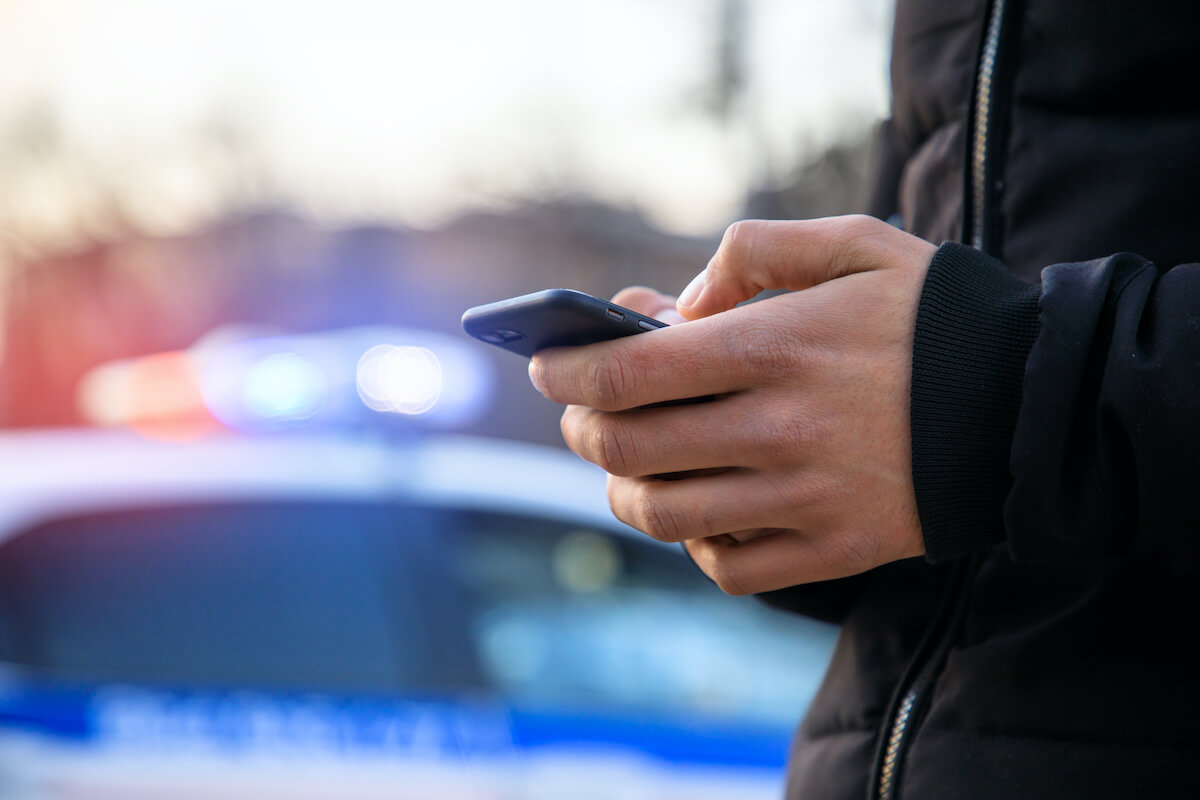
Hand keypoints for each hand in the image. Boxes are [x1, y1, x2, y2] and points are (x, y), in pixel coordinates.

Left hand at [529, 215, 936, 593]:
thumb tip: (677, 304)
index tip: (547, 365)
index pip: (626, 373)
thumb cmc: (932, 317)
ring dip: (621, 487)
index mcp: (776, 346)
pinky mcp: (833, 550)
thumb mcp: (855, 243)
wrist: (1030, 406)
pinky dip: (692, 542)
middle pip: (627, 447)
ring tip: (624, 462)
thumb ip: (755, 251)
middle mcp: (779, 429)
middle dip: (580, 427)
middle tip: (579, 411)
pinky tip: (700, 510)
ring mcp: (804, 499)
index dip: (565, 371)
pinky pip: (727, 566)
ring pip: (663, 515)